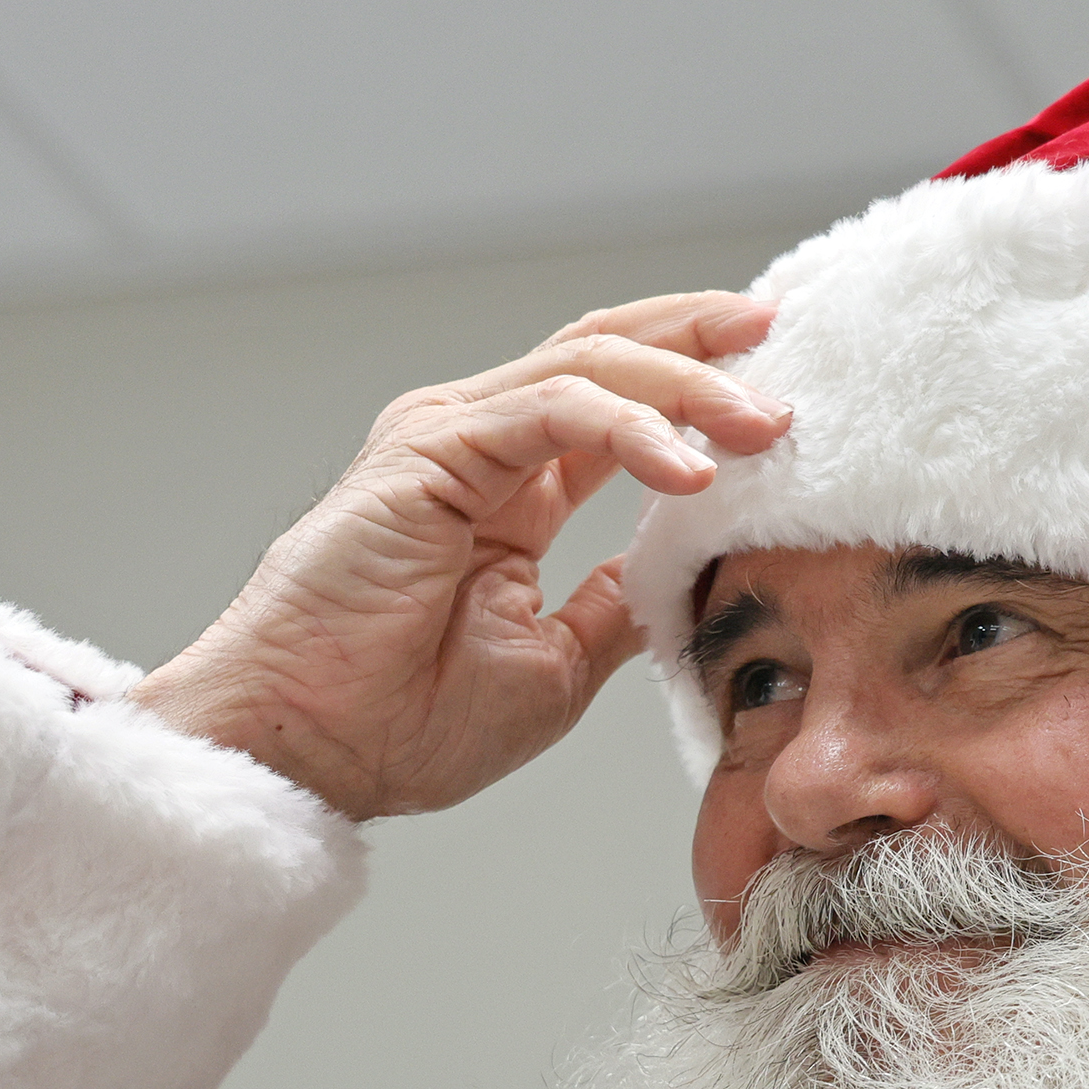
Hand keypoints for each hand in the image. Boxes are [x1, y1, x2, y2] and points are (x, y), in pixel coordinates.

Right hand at [132, 292, 789, 819]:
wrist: (306, 748)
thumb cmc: (399, 720)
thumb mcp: (553, 664)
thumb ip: (611, 606)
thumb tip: (682, 580)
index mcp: (508, 494)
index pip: (616, 404)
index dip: (697, 386)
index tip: (778, 393)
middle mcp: (479, 447)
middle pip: (606, 352)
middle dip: (701, 341)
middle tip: (781, 340)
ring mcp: (450, 438)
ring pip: (590, 367)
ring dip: (686, 385)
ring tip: (763, 422)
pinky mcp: (432, 450)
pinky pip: (554, 411)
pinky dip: (632, 429)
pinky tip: (690, 466)